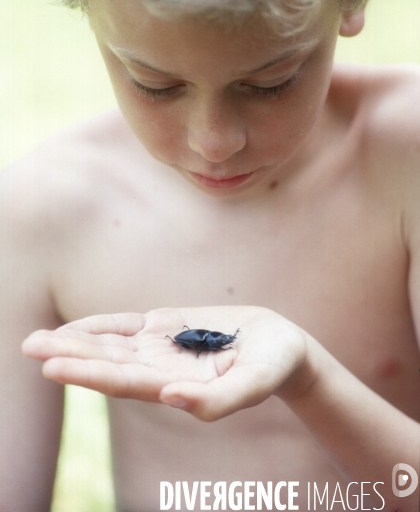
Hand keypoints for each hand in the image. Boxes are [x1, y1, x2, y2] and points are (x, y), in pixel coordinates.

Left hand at [22, 306, 310, 419]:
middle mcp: (161, 370)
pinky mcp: (167, 327)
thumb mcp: (253, 384)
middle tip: (30, 347)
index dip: (90, 373)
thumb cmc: (270, 367)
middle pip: (108, 363)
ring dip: (75, 342)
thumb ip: (216, 400)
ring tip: (38, 340)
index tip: (53, 366)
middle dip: (69, 356)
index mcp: (178, 387)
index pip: (126, 382)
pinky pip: (126, 326)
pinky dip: (100, 326)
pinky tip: (75, 328)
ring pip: (111, 345)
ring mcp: (161, 348)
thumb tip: (170, 400)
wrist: (277, 344)